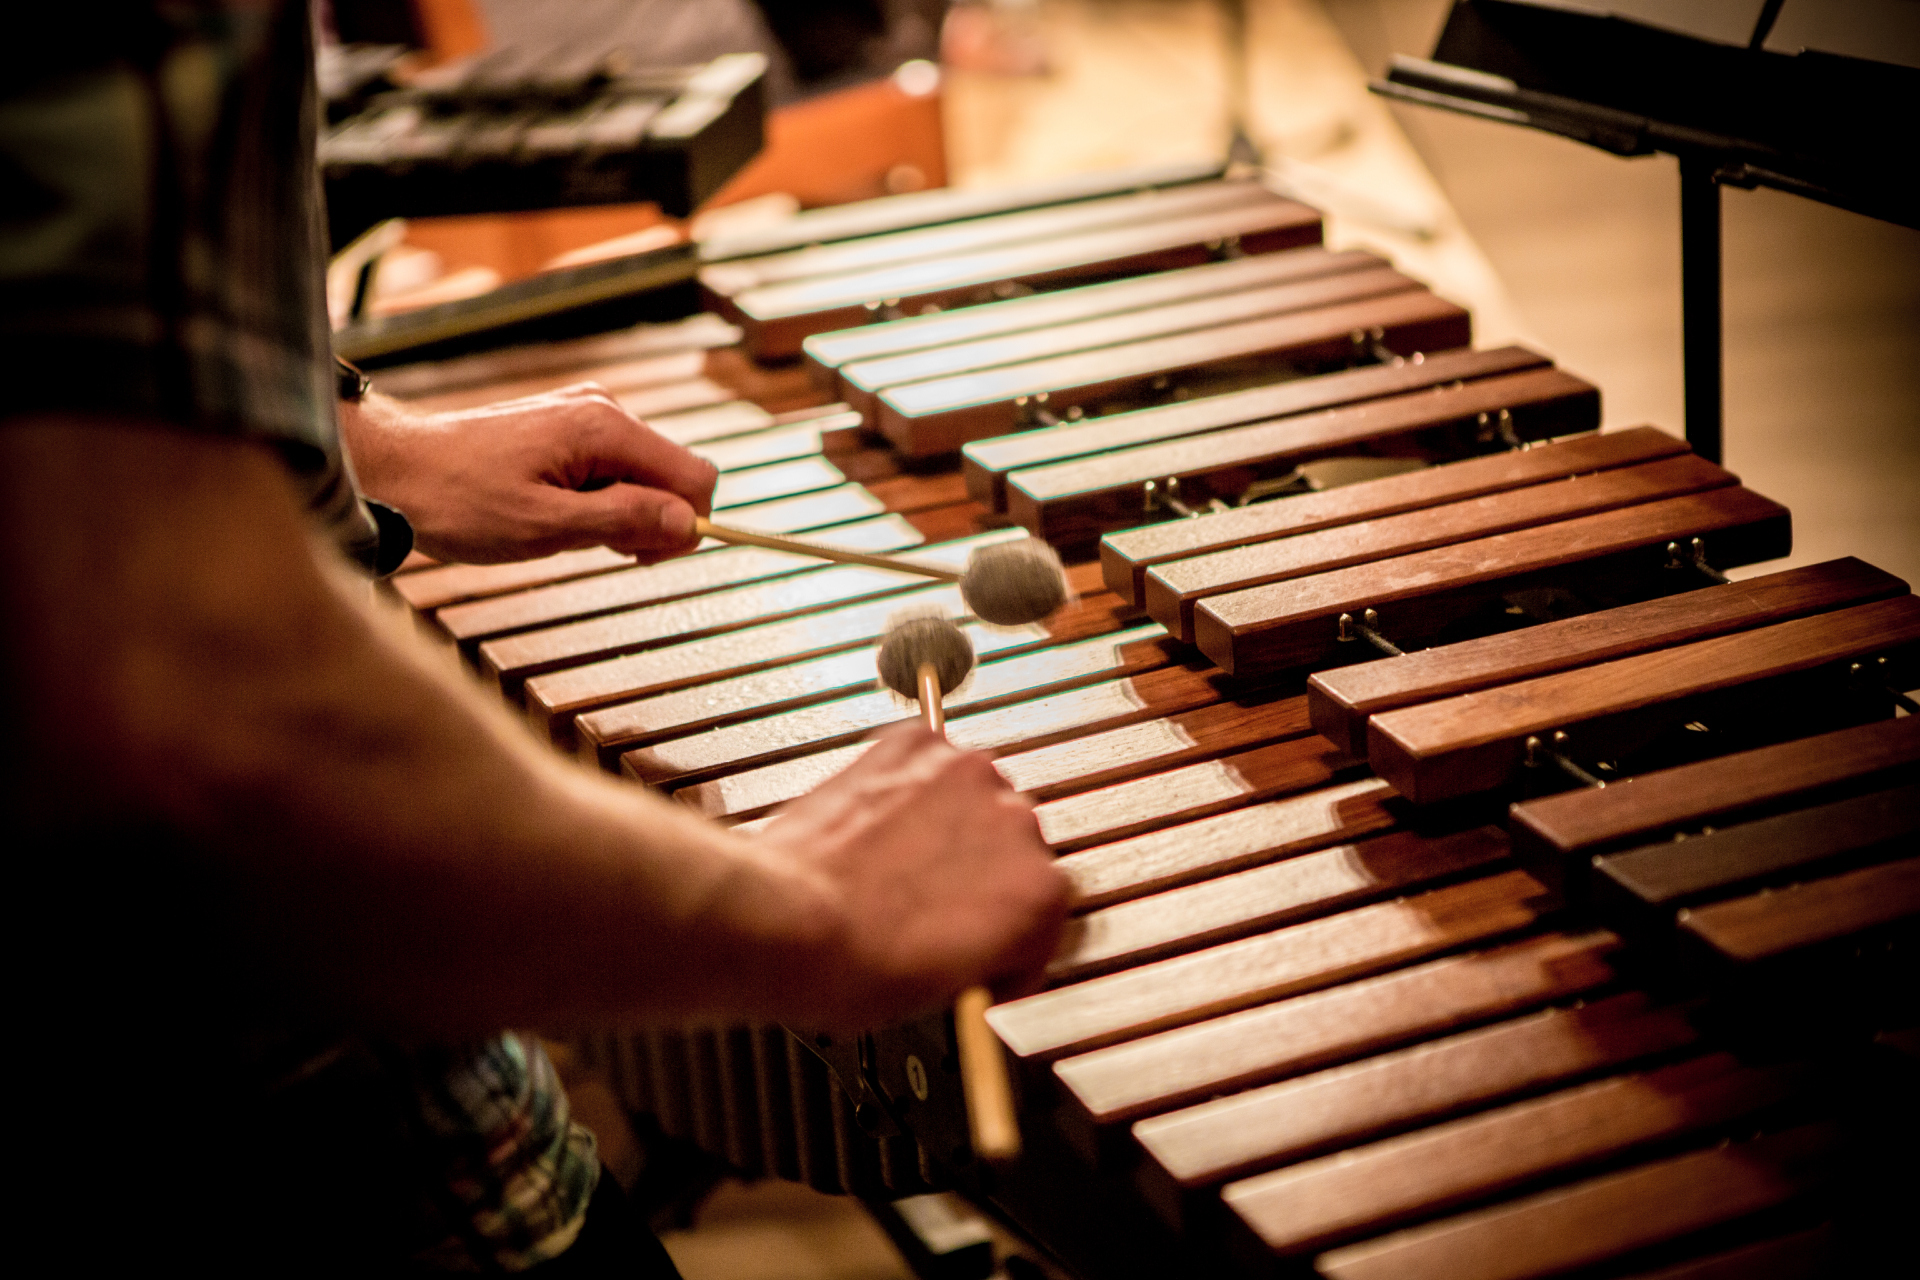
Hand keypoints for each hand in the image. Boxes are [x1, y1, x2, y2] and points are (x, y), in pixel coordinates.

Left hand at [339, 383, 716, 564]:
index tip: (647, 558)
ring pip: (645, 475)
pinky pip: (614, 469)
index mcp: (605, 429)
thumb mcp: (546, 526)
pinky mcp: (567, 427)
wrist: (395, 470)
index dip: (687, 525)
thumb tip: (688, 524)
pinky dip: (603, 501)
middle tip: (604, 553)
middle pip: (674, 474)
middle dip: (655, 521)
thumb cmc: (458, 500)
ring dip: (626, 515)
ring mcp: (585, 415)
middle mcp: (603, 410)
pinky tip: (564, 517)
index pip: (694, 476)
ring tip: (572, 534)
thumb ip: (624, 521)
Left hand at [752, 722, 1071, 1027]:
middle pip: (1014, 843)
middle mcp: (1018, 824)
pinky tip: (882, 819)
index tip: (988, 941)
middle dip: (979, 870)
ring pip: (975, 796)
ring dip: (949, 819)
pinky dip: (910, 783)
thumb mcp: (951, 986)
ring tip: (902, 857)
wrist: (786, 923)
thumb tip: (979, 937)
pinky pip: (928, 761)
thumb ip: (991, 947)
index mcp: (1040, 894)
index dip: (1011, 931)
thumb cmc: (857, 967)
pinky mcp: (917, 745)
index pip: (1047, 905)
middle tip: (934, 898)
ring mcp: (969, 776)